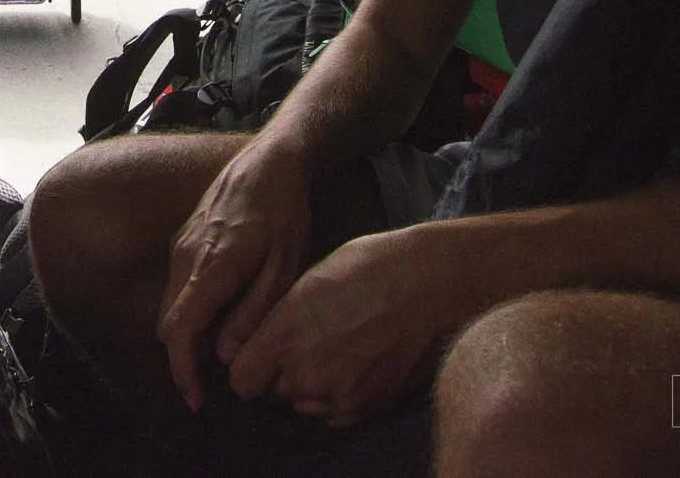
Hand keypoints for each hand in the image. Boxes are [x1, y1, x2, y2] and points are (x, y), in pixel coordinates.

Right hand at [156, 135, 313, 410]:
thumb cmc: (284, 212)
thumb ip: (253, 312)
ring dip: (186, 335)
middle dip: (183, 360)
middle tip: (210, 388)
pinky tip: (217, 316)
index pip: (181, 332)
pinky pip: (177, 285)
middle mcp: (186, 257)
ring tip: (216, 355)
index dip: (183, 373)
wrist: (271, 158)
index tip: (195, 402)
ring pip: (171, 305)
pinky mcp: (184, 238)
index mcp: (211, 267)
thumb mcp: (283, 266)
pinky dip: (189, 310)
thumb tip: (226, 356)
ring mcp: (181, 245)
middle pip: (168, 324)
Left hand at [227, 222, 485, 426]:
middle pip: (274, 392)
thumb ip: (283, 319)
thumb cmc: (374, 266)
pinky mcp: (370, 407)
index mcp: (286, 332)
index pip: (242, 379)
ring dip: (313, 386)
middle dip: (283, 374)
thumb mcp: (311, 279)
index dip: (250, 367)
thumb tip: (267, 339)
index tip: (262, 354)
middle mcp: (307, 371)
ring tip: (341, 350)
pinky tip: (361, 363)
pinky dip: (342, 396)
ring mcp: (340, 394)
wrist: (437, 282)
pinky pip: (337, 413)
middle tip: (311, 344)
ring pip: (306, 404)